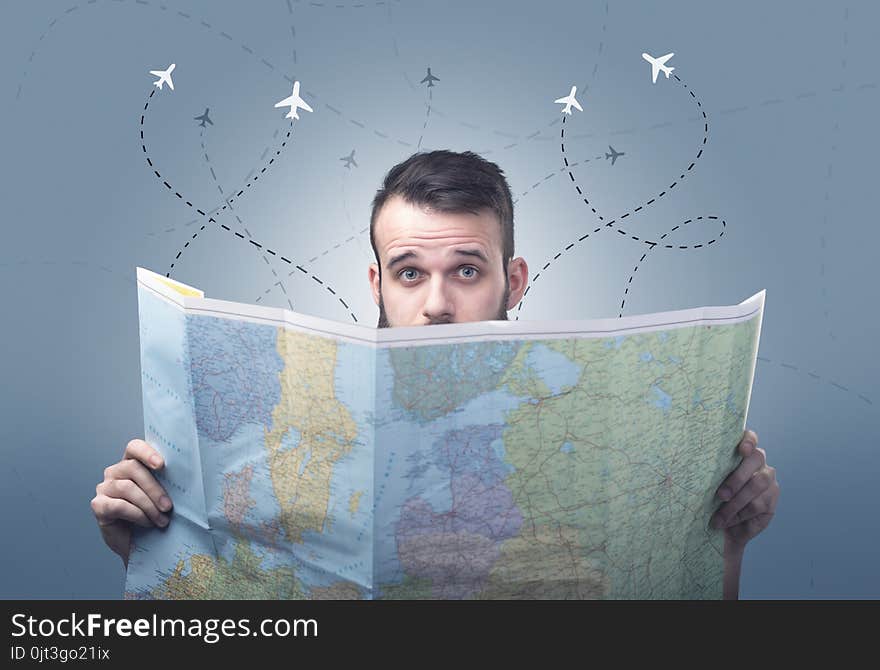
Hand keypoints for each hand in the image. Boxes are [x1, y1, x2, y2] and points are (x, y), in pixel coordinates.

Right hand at [90, 439, 173, 566]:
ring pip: (127, 487)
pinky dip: (137, 514)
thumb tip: (189, 475)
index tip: (162, 465)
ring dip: (148, 505)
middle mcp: (115, 472)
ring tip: (161, 520)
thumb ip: (170, 481)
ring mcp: (104, 488)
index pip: (134, 447)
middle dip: (154, 488)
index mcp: (132, 463)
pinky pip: (118, 505)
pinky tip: (147, 523)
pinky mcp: (99, 505)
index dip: (147, 453)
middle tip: (168, 507)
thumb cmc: (156, 515)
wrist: (143, 545)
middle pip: (133, 468)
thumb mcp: (165, 495)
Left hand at [711, 429, 779, 549]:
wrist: (721, 527)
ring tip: (719, 517)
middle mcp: (757, 462)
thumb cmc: (708, 498)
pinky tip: (728, 522)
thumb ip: (705, 473)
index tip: (742, 450)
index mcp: (740, 452)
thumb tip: (686, 470)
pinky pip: (759, 504)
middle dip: (737, 478)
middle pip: (756, 459)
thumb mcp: (704, 484)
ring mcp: (768, 479)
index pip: (750, 438)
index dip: (748, 441)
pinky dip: (741, 514)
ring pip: (757, 484)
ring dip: (736, 502)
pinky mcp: (772, 498)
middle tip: (720, 495)